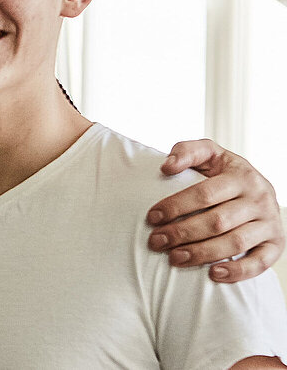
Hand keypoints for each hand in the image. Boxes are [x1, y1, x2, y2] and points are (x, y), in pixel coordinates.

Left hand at [146, 139, 282, 282]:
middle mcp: (259, 199)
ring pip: (235, 243)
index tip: (152, 217)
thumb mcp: (209, 154)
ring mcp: (270, 223)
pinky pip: (260, 263)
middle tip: (156, 242)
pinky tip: (213, 274)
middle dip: (182, 233)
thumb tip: (167, 166)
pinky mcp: (275, 244)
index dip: (175, 206)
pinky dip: (238, 271)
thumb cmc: (225, 173)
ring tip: (174, 258)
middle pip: (217, 221)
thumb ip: (187, 151)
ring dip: (202, 253)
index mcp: (241, 176)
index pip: (204, 194)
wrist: (259, 188)